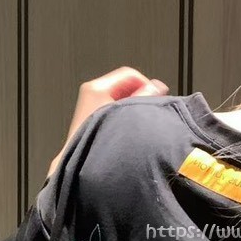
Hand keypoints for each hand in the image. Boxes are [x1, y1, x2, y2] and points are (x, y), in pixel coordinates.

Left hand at [47, 67, 166, 178]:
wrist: (82, 164)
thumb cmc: (99, 141)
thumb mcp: (127, 114)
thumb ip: (144, 98)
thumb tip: (157, 87)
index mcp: (97, 88)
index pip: (130, 75)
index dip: (146, 85)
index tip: (156, 98)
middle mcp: (91, 93)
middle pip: (124, 85)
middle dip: (140, 95)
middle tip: (150, 109)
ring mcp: (90, 104)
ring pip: (120, 96)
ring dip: (132, 105)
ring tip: (140, 120)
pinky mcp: (91, 115)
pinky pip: (113, 106)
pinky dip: (123, 112)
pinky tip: (129, 126)